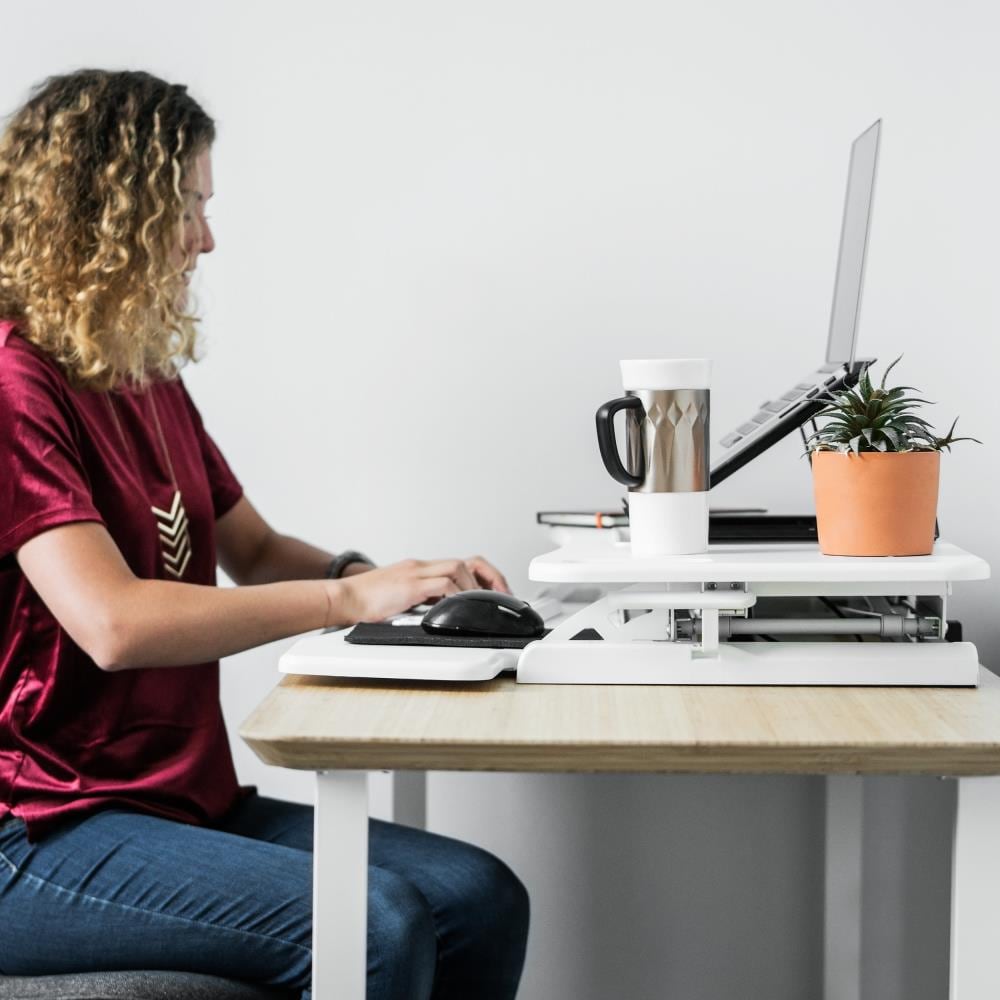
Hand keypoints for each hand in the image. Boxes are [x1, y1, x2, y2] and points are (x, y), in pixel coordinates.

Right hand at [330, 556, 510, 625]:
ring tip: (483, 604)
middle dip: (492, 578)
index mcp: (421, 568)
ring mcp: (416, 573)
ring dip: (476, 587)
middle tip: (503, 597)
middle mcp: (422, 566)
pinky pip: (442, 584)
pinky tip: (461, 606)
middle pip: (469, 560)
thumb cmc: (365, 602)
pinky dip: (457, 593)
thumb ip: (422, 600)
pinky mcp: (410, 586)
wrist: (343, 598)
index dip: (485, 577)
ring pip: (459, 568)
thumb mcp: (401, 598)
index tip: (497, 593)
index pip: (462, 563)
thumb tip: (442, 612)